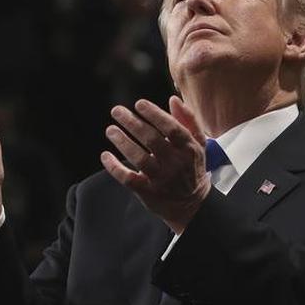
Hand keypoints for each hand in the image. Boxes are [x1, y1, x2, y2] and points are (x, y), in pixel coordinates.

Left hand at [100, 96, 210, 233]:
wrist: (192, 204)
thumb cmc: (192, 168)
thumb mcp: (198, 144)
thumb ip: (188, 120)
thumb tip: (173, 99)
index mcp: (189, 149)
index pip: (172, 128)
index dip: (154, 114)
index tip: (139, 104)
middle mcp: (175, 163)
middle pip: (152, 140)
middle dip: (132, 123)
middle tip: (117, 111)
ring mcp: (161, 179)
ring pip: (139, 158)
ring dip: (122, 142)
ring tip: (110, 130)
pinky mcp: (148, 192)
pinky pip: (128, 179)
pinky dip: (115, 167)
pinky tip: (105, 155)